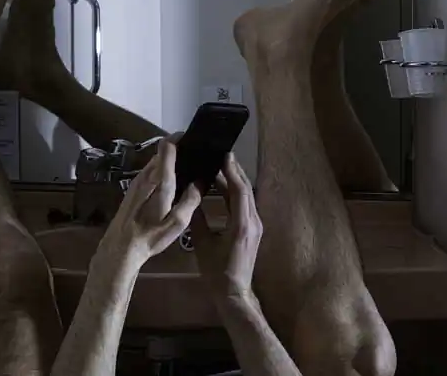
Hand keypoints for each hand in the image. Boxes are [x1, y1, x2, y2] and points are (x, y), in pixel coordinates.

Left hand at [98, 141, 201, 270]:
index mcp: (160, 180)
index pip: (166, 146)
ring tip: (186, 170)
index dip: (178, 137)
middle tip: (195, 157)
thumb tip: (201, 182)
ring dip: (169, 161)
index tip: (192, 138)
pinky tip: (170, 185)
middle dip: (178, 150)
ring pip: (155, 162)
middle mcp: (147, 175)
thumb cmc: (151, 236)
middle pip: (162, 152)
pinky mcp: (132, 189)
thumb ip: (191, 200)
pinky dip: (161, 171)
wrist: (120, 248)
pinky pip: (149, 172)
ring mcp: (137, 181)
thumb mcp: (178, 222)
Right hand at [191, 153, 262, 301]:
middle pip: (246, 190)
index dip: (232, 171)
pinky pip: (245, 205)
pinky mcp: (252, 229)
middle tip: (220, 154)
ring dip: (234, 181)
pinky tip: (223, 187)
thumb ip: (198, 220)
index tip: (223, 155)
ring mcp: (255, 225)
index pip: (240, 191)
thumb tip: (191, 196)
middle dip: (234, 171)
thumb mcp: (203, 245)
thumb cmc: (217, 272)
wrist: (234, 292)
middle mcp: (253, 221)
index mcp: (242, 224)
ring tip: (220, 166)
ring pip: (246, 197)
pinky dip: (235, 193)